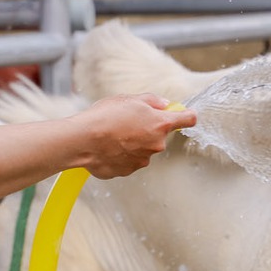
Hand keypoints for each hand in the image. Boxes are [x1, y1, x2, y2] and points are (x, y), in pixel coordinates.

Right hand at [78, 94, 194, 178]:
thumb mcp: (129, 99)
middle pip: (159, 136)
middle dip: (147, 129)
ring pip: (143, 149)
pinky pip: (128, 160)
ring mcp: (142, 160)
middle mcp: (156, 145)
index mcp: (160, 124)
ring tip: (113, 135)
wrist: (83, 140)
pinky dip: (121, 154)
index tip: (185, 115)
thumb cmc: (104, 117)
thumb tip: (163, 105)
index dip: (186, 116)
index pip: (187, 119)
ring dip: (133, 143)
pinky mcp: (128, 170)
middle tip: (127, 122)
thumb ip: (152, 101)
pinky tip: (108, 146)